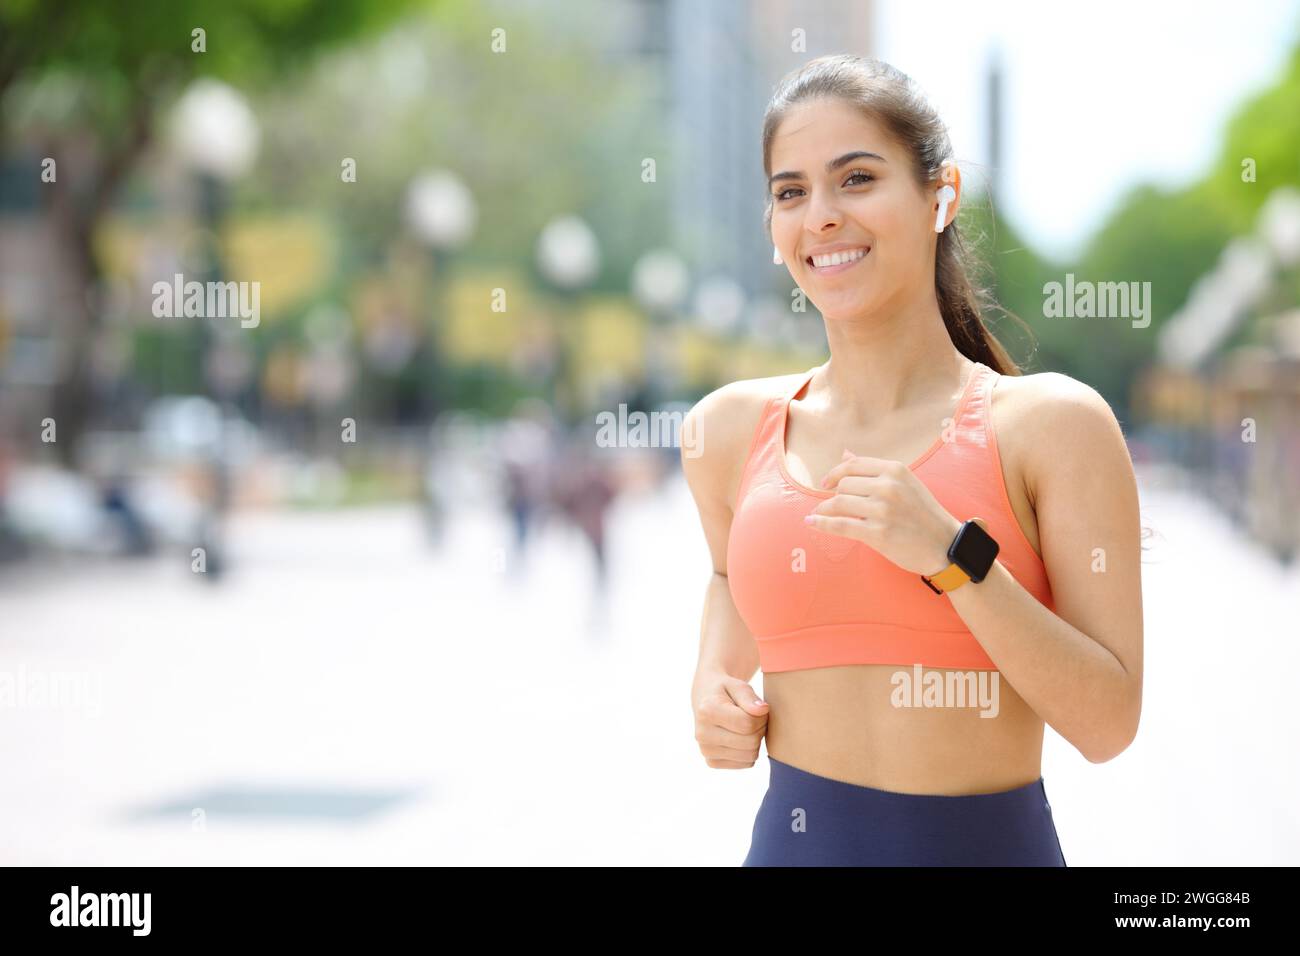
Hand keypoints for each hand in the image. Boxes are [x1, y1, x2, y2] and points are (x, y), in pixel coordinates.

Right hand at [691, 670, 768, 768]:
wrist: (705, 700)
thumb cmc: (726, 692)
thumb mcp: (737, 686)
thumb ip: (750, 697)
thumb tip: (763, 710)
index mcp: (707, 711)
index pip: (747, 723)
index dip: (761, 716)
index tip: (759, 709)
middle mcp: (702, 734)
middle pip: (750, 742)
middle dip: (760, 729)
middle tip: (755, 718)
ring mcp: (705, 751)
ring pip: (750, 755)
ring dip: (756, 741)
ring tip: (748, 727)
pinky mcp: (712, 762)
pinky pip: (746, 763)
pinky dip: (749, 751)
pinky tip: (741, 738)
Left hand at [804, 449, 961, 575]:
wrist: (945, 546)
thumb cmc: (924, 515)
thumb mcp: (906, 484)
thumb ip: (875, 471)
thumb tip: (845, 453)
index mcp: (896, 470)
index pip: (853, 465)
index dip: (834, 473)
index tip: (825, 483)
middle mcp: (889, 486)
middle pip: (843, 485)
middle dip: (835, 496)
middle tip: (834, 506)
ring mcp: (883, 510)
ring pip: (838, 503)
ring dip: (825, 509)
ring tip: (820, 514)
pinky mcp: (878, 533)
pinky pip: (839, 525)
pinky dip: (821, 523)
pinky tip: (811, 522)